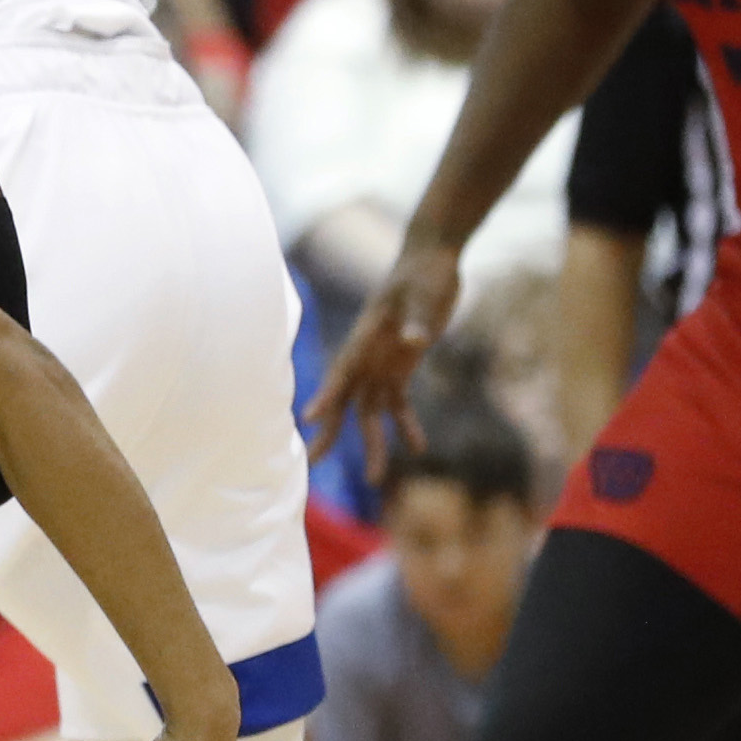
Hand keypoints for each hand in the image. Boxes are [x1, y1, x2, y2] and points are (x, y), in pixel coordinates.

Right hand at [302, 242, 460, 475]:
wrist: (431, 260)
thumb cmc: (423, 272)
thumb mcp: (423, 294)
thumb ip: (416, 319)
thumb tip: (413, 341)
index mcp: (365, 340)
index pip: (340, 373)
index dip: (325, 396)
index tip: (309, 420)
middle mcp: (367, 357)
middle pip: (344, 402)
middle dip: (330, 433)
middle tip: (314, 464)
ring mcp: (382, 364)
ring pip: (370, 412)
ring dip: (373, 443)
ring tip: (376, 480)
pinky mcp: (402, 367)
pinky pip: (399, 403)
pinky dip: (407, 425)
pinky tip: (418, 448)